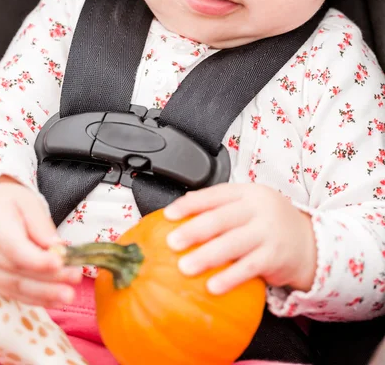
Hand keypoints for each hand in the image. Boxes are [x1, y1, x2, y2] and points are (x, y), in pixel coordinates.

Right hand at [0, 176, 81, 306]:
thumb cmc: (11, 203)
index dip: (37, 260)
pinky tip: (54, 300)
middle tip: (74, 280)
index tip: (60, 264)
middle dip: (48, 280)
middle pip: (16, 271)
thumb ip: (42, 227)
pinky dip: (34, 298)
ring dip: (43, 294)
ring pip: (13, 287)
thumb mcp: (29, 204)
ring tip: (68, 295)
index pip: (14, 248)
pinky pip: (11, 293)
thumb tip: (58, 250)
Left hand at [164, 183, 316, 294]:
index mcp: (248, 192)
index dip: (190, 204)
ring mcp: (268, 232)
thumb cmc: (270, 224)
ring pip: (233, 243)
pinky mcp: (275, 256)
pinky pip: (248, 268)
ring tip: (185, 267)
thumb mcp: (250, 206)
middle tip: (171, 243)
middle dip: (193, 231)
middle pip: (221, 218)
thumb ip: (222, 206)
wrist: (310, 243)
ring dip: (206, 256)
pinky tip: (213, 286)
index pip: (214, 195)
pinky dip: (229, 278)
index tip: (168, 215)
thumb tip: (183, 208)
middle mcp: (258, 208)